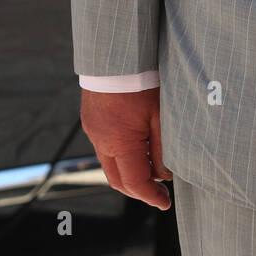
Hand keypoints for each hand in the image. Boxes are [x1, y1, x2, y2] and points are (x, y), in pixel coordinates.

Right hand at [80, 88, 172, 209]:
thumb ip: (164, 148)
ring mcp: (93, 130)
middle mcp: (101, 140)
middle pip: (117, 180)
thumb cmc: (141, 80)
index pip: (135, 183)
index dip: (151, 196)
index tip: (165, 203)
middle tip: (158, 192)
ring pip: (109, 164)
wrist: (115, 53)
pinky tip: (137, 145)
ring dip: (129, 171)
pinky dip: (120, 154)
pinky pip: (104, 146)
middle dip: (138, 190)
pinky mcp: (90, 120)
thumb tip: (165, 175)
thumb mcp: (160, 114)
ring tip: (152, 167)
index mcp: (119, 142)